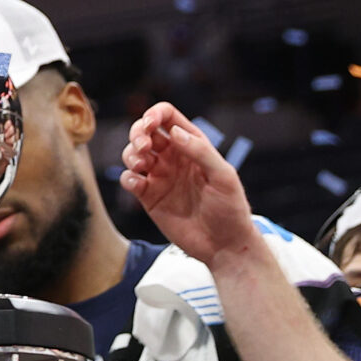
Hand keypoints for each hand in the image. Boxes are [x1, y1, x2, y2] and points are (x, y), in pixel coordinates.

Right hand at [120, 102, 257, 261]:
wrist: (224, 245)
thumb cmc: (231, 209)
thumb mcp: (223, 176)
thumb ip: (200, 151)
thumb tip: (174, 132)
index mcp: (192, 146)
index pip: (168, 118)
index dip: (154, 114)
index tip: (150, 125)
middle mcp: (173, 158)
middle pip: (144, 132)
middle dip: (137, 133)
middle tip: (144, 147)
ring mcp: (160, 177)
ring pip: (132, 154)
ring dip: (131, 154)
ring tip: (142, 166)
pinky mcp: (149, 197)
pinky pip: (129, 179)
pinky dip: (128, 178)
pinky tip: (140, 185)